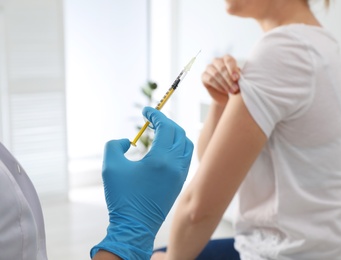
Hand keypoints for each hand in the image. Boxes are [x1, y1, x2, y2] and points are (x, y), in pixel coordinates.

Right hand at [90, 107, 193, 259]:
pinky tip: (164, 148)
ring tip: (160, 132)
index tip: (146, 111)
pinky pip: (185, 156)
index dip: (156, 115)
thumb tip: (128, 140)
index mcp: (160, 159)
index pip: (166, 127)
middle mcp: (175, 164)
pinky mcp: (180, 182)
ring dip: (175, 134)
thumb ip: (115, 146)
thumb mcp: (110, 167)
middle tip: (152, 120)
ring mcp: (180, 174)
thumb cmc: (122, 198)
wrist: (135, 226)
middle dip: (166, 122)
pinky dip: (178, 146)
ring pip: (186, 144)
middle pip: (178, 132)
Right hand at [201, 54, 240, 105]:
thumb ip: (237, 76)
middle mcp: (216, 61)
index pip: (228, 60)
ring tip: (231, 91)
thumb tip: (237, 77)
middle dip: (229, 79)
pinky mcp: (204, 76)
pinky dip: (218, 86)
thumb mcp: (238, 80)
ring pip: (216, 74)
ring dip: (224, 84)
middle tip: (235, 88)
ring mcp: (209, 68)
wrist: (225, 94)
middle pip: (222, 67)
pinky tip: (224, 90)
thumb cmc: (233, 84)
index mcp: (226, 59)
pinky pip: (210, 79)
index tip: (237, 78)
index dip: (233, 69)